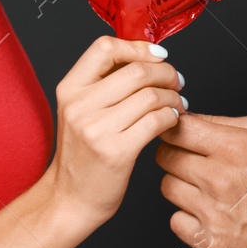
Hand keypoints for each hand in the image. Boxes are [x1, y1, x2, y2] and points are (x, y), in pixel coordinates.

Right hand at [43, 36, 185, 229]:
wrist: (69, 200)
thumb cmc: (81, 155)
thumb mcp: (79, 111)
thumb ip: (104, 84)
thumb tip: (145, 57)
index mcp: (69, 89)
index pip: (105, 48)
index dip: (138, 47)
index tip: (158, 56)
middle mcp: (79, 105)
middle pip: (136, 71)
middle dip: (165, 73)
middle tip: (176, 82)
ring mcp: (96, 129)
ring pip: (150, 95)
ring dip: (173, 98)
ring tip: (177, 104)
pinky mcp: (116, 151)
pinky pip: (156, 121)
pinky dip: (171, 117)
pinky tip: (172, 121)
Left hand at [156, 113, 246, 247]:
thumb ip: (222, 123)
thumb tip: (189, 119)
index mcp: (233, 148)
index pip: (176, 130)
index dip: (173, 130)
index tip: (175, 134)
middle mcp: (220, 180)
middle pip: (165, 158)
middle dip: (175, 154)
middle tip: (192, 160)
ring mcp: (214, 213)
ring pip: (168, 188)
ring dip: (181, 185)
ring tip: (205, 187)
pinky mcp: (213, 241)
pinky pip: (176, 222)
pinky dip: (187, 217)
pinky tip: (207, 212)